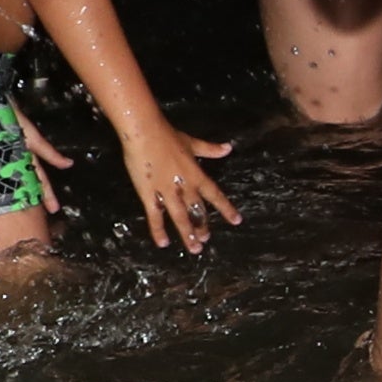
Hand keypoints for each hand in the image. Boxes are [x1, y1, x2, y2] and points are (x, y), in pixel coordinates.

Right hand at [114, 121, 240, 252]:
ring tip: (194, 248)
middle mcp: (185, 186)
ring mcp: (167, 191)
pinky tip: (163, 243)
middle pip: (197, 210)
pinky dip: (159, 230)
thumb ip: (210, 149)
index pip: (215, 195)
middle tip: (206, 240)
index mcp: (197, 175)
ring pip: (180, 217)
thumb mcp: (192, 143)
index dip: (226, 208)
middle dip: (202, 226)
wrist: (145, 133)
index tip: (236, 221)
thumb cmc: (168, 135)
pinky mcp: (148, 194)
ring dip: (188, 233)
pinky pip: (155, 215)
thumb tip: (228, 148)